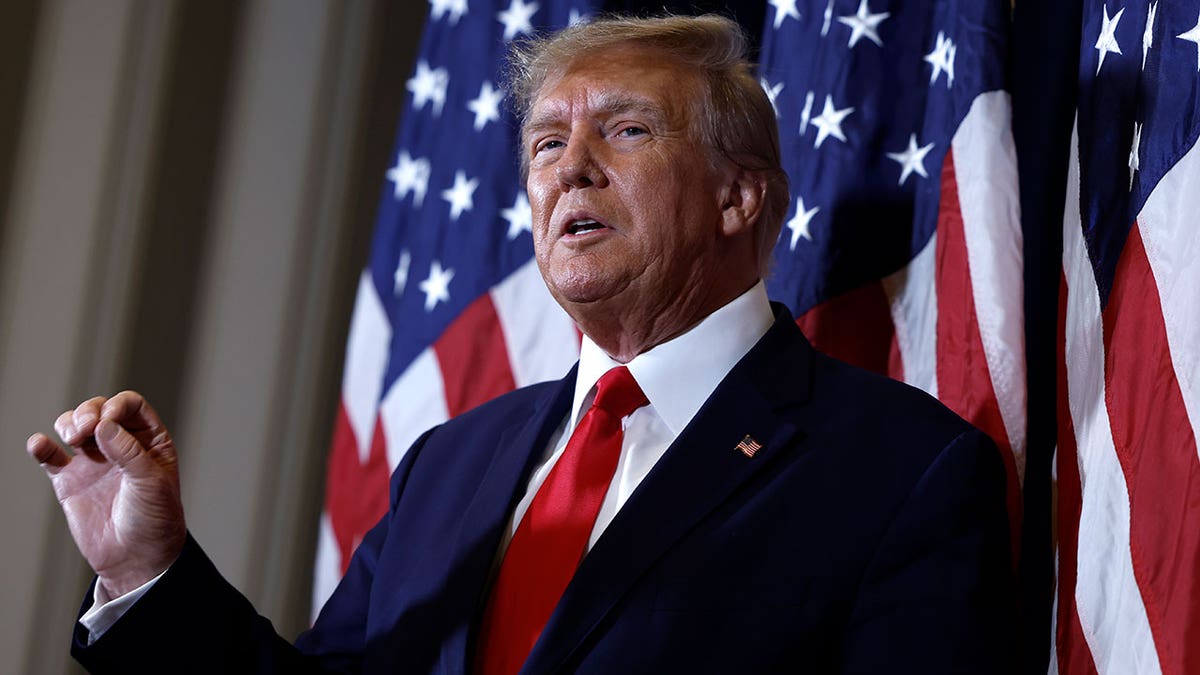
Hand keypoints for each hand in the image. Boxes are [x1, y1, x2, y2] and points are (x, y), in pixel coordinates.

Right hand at [27, 391, 186, 596]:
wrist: (135, 559)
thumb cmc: (154, 520)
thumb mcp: (151, 483)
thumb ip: (129, 452)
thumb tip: (104, 424)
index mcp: (149, 441)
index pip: (130, 405)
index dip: (116, 406)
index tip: (106, 422)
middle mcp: (120, 445)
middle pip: (99, 410)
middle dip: (88, 411)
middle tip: (83, 431)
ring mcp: (94, 461)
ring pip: (74, 425)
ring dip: (67, 421)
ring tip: (70, 436)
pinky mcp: (70, 480)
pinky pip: (50, 457)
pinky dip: (41, 446)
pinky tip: (40, 445)